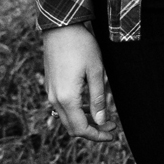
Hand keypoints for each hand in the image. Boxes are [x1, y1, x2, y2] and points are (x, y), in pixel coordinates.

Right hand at [43, 24, 116, 141]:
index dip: (97, 135)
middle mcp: (55, 99)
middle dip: (93, 129)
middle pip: (72, 126)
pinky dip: (78, 110)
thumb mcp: (96, 71)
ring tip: (105, 116)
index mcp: (67, 98)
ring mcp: (51, 92)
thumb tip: (101, 122)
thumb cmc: (81, 46)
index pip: (80, 129)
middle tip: (112, 126)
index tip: (112, 134)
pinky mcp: (51, 85)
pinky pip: (63, 106)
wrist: (60, 27)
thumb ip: (98, 98)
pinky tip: (92, 103)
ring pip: (68, 117)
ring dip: (85, 120)